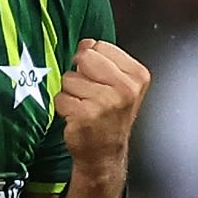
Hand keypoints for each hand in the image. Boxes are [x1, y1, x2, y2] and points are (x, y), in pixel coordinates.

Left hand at [55, 39, 149, 168]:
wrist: (105, 154)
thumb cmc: (110, 118)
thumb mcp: (118, 84)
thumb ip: (104, 59)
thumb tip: (86, 43)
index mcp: (137, 75)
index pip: (99, 46)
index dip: (91, 61)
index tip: (98, 79)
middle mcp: (125, 88)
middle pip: (84, 58)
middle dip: (80, 74)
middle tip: (89, 94)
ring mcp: (106, 102)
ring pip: (69, 78)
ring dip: (71, 93)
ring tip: (84, 107)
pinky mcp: (85, 115)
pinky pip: (60, 98)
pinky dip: (64, 108)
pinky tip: (77, 117)